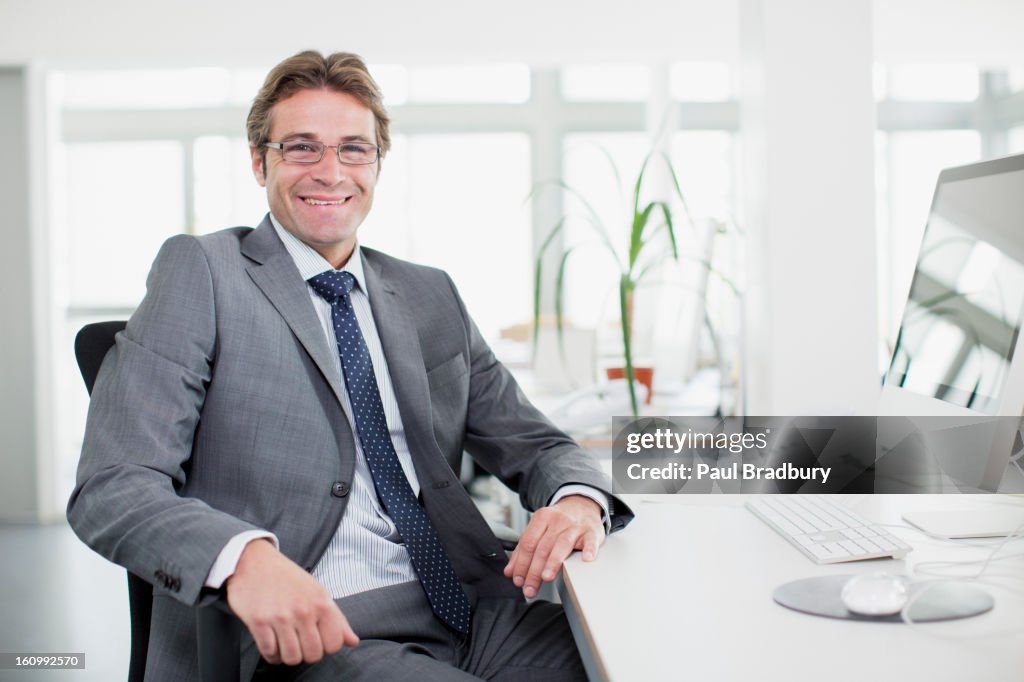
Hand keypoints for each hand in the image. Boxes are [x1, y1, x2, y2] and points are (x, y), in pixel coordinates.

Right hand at [226, 539, 358, 665]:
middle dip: (306, 653)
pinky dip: (272, 654)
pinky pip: (270, 653)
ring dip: (288, 655)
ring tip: (286, 642)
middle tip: (300, 641)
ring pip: (291, 658)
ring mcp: (280, 617)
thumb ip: (337, 620)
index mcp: (322, 602)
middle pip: (313, 655)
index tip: (318, 639)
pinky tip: (273, 642)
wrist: (255, 562)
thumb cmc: (288, 579)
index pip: (334, 644)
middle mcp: (303, 610)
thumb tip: (353, 641)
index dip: (326, 647)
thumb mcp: (318, 593)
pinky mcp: (259, 622)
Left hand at [502, 495, 603, 598]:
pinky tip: (585, 559)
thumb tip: (510, 572)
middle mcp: (557, 521)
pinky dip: (589, 550)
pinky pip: (590, 541)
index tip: (518, 580)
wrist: (582, 504)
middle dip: (534, 571)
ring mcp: (575, 526)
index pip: (527, 544)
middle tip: (529, 589)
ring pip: (562, 544)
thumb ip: (524, 550)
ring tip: (546, 578)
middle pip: (542, 548)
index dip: (521, 564)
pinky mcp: (592, 531)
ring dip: (553, 562)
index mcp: (541, 518)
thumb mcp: (539, 529)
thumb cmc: (558, 522)